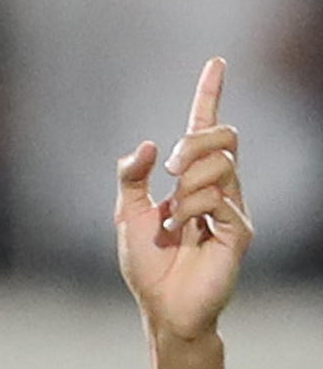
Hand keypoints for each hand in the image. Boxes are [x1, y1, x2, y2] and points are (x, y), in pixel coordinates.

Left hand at [115, 58, 253, 340]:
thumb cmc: (146, 263)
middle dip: (194, 143)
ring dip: (186, 187)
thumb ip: (131, 176)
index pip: (205, 128)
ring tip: (174, 221)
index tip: (216, 62)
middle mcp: (218, 188)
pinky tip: (184, 232)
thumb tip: (147, 144)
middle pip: (223, 136)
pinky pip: (217, 198)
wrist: (161, 306)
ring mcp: (232, 208)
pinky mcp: (239, 230)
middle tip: (170, 171)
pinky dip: (190, 210)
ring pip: (220, 165)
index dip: (210, 95)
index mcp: (191, 179)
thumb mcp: (127, 212)